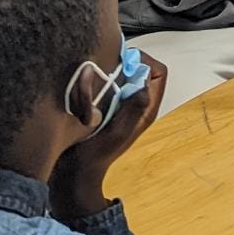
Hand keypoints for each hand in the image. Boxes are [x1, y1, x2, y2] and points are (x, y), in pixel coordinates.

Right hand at [49, 53, 167, 220]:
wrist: (75, 173)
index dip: (145, 61)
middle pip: (143, 70)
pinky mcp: (108, 107)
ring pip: (127, 76)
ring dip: (113, 70)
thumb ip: (132, 109)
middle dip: (128, 63)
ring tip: (96, 71)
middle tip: (106, 63)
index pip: (159, 72)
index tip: (123, 61)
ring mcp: (123, 105)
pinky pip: (111, 85)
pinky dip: (103, 79)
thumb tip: (144, 85)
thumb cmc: (95, 154)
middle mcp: (138, 103)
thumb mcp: (116, 133)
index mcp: (146, 109)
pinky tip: (89, 82)